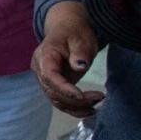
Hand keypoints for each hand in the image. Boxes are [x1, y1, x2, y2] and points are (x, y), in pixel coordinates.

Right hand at [33, 0, 103, 115]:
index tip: (80, 95)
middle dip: (75, 100)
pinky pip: (60, 101)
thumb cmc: (74, 32)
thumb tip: (79, 66)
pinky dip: (74, 109)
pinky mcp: (54, 86)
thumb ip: (79, 52)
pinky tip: (89, 110)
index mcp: (44, 56)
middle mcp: (40, 70)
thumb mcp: (80, 38)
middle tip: (99, 97)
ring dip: (76, 107)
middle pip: (52, 91)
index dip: (63, 88)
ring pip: (56, 100)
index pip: (49, 76)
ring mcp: (46, 79)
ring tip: (97, 104)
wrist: (67, 29)